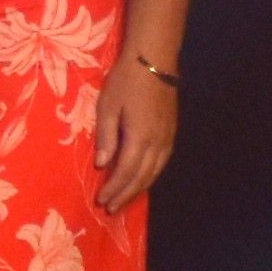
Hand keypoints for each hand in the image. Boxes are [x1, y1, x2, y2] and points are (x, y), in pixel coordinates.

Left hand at [90, 51, 179, 216]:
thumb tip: (102, 165)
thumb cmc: (125, 81)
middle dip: (125, 195)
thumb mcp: (107, 106)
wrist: (153, 61)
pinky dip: (149, 176)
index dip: (114, 188)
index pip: (126, 171)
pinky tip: (140, 180)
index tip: (101, 201)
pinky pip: (161, 163)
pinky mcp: (171, 134)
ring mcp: (168, 139)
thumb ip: (106, 137)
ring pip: (154, 173)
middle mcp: (158, 143)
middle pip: (142, 177)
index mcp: (140, 137)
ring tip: (122, 201)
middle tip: (110, 209)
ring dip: (138, 189)